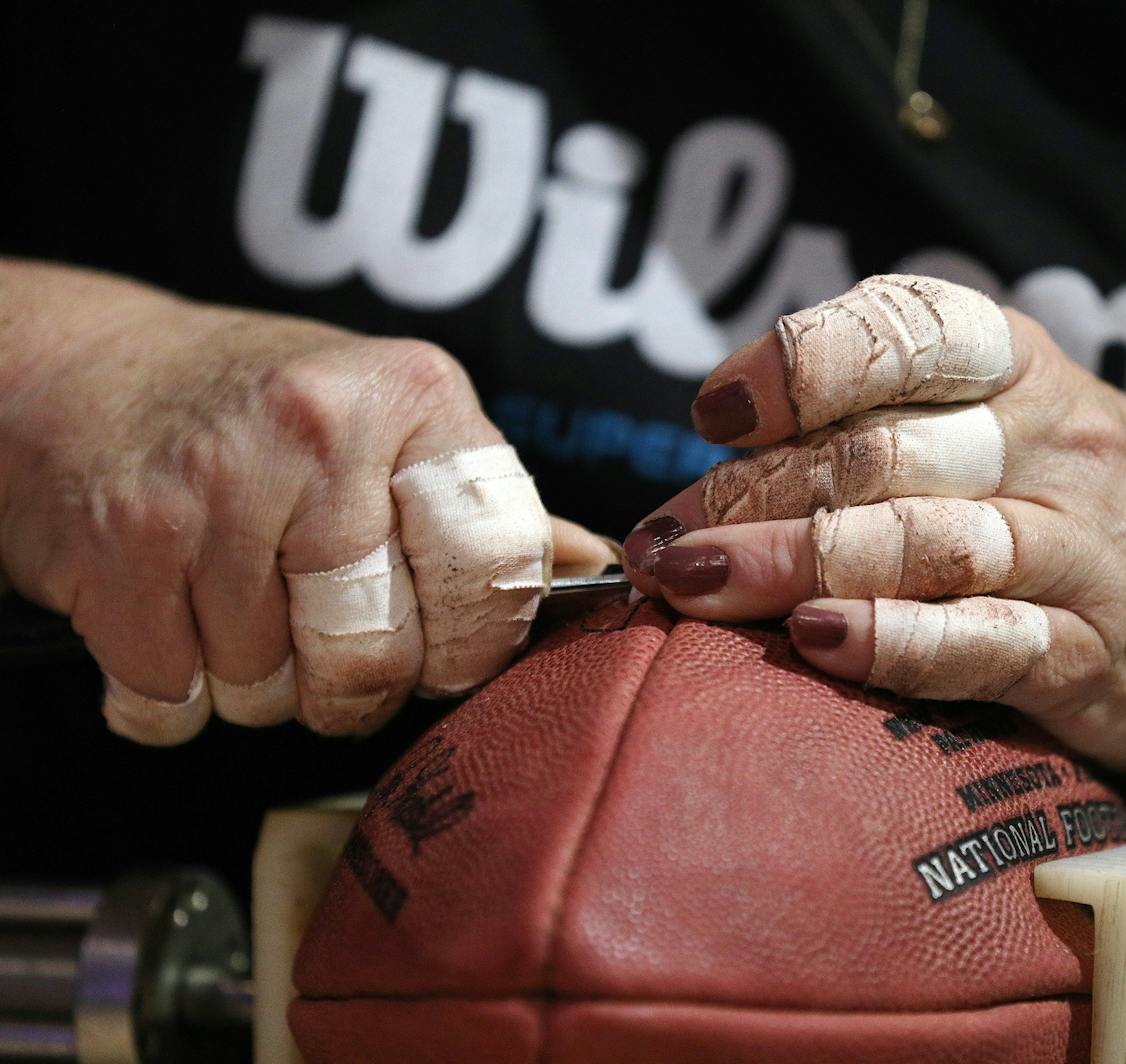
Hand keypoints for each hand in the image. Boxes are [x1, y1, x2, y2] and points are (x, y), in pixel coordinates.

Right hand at [0, 261, 613, 743]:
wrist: (86, 376)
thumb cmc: (264, 415)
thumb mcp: (392, 423)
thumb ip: (487, 509)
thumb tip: (595, 567)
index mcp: (415, 399)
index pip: (496, 570)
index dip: (472, 642)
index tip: (444, 647)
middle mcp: (321, 431)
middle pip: (380, 655)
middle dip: (355, 687)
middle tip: (328, 644)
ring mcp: (214, 488)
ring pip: (273, 691)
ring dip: (258, 685)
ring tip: (238, 607)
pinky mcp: (124, 549)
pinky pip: (177, 701)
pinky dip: (173, 696)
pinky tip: (175, 623)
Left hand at [623, 275, 1125, 774]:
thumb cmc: (1047, 489)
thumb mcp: (985, 415)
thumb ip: (869, 421)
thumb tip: (709, 462)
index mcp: (1011, 362)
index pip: (907, 336)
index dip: (803, 366)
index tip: (714, 413)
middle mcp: (1050, 442)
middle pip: (881, 456)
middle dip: (754, 495)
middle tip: (663, 539)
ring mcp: (1076, 548)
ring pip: (922, 543)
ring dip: (792, 563)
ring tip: (694, 583)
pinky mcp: (1085, 652)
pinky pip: (982, 641)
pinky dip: (894, 641)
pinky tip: (817, 641)